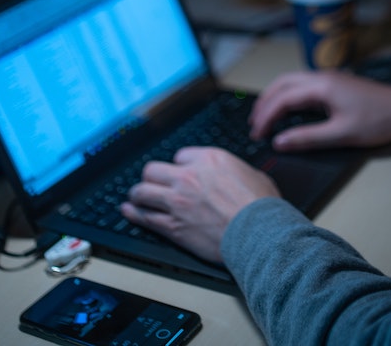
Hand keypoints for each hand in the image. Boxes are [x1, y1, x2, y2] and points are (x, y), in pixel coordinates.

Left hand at [121, 146, 279, 263]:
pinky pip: (144, 217)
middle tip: (153, 183)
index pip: (180, 156)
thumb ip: (235, 171)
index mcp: (209, 160)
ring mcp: (177, 202)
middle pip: (153, 170)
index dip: (180, 166)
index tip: (180, 173)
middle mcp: (188, 177)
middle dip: (153, 177)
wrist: (259, 233)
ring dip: (138, 194)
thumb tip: (235, 175)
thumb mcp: (253, 175)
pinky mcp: (172, 226)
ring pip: (142, 191)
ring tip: (137, 196)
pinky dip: (133, 213)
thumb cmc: (261, 207)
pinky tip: (129, 211)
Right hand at [249, 70, 390, 151]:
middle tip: (254, 123)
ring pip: (292, 82)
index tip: (257, 134)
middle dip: (265, 103)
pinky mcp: (335, 84)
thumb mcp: (341, 134)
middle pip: (282, 84)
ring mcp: (329, 78)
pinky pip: (303, 85)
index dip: (266, 117)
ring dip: (275, 97)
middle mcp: (322, 77)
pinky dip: (288, 96)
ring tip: (265, 115)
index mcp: (321, 86)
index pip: (282, 99)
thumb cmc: (380, 120)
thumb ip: (307, 138)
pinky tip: (288, 109)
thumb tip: (280, 142)